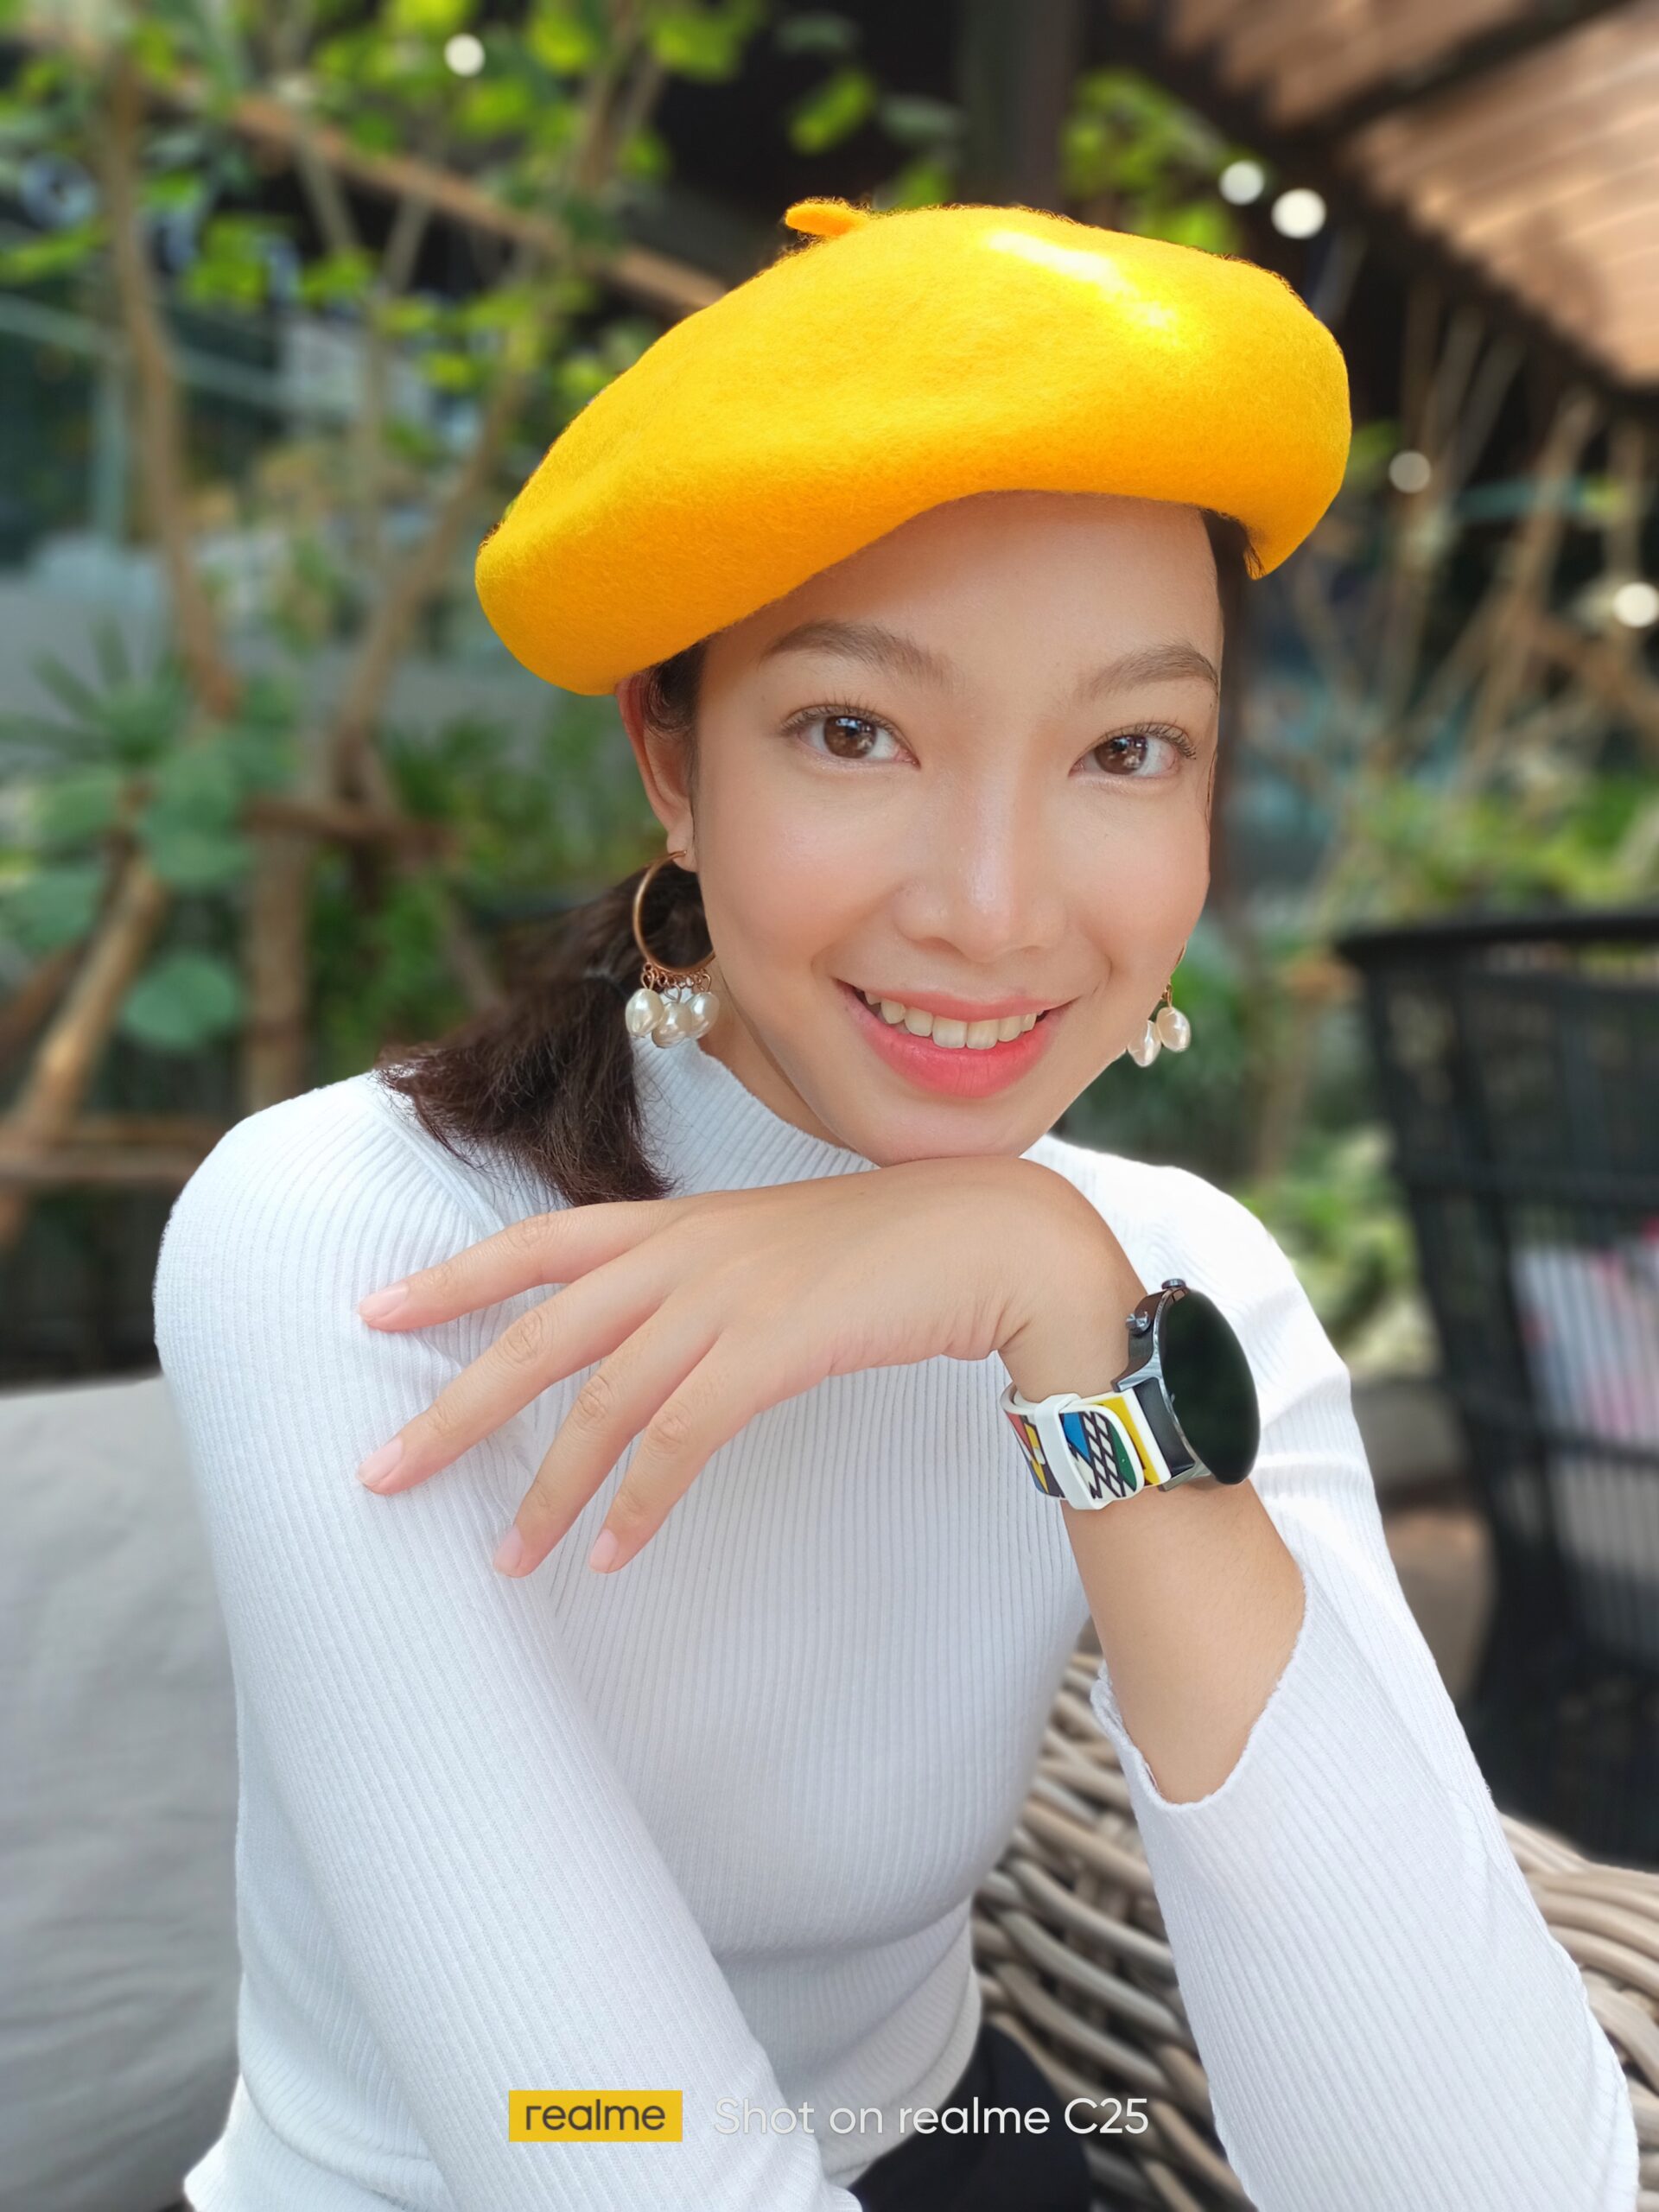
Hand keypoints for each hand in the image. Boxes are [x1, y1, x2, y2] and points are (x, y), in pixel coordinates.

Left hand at [352, 1156, 1132, 1578]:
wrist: (991, 1235)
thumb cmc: (890, 1249)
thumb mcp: (772, 1249)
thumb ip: (701, 1280)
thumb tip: (646, 1342)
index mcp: (677, 1221)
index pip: (537, 1241)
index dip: (451, 1277)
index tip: (372, 1309)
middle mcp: (685, 1251)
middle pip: (538, 1333)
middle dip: (453, 1406)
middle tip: (378, 1472)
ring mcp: (727, 1296)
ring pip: (600, 1400)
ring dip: (544, 1489)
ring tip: (503, 1562)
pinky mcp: (774, 1346)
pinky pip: (681, 1438)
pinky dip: (639, 1501)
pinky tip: (612, 1553)